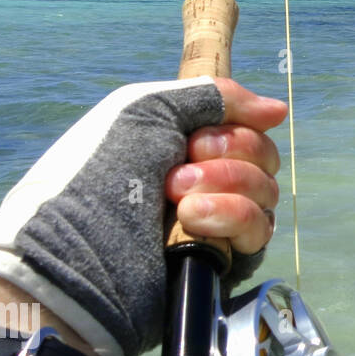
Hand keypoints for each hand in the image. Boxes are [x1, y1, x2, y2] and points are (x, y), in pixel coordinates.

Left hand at [0, 77, 288, 355]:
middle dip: (228, 152)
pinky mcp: (226, 259)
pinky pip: (259, 229)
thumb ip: (213, 96)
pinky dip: (231, 216)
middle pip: (263, 154)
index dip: (236, 121)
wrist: (75, 256)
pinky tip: (193, 220)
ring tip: (176, 197)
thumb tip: (279, 110)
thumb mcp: (145, 111)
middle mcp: (205, 178)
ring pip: (265, 191)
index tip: (201, 133)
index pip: (246, 124)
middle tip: (177, 168)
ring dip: (226, 183)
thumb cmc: (97, 177)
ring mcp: (218, 221)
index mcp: (183, 143)